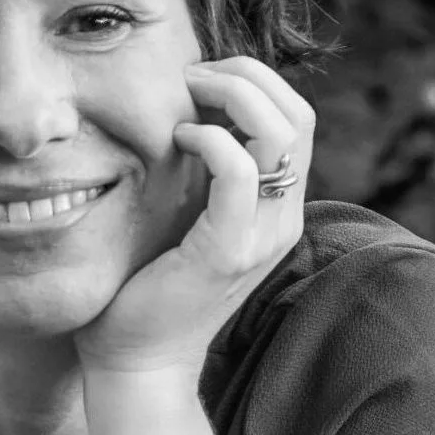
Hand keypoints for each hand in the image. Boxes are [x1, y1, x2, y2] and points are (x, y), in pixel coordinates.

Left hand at [74, 55, 313, 378]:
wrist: (137, 359)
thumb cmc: (146, 284)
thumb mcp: (183, 214)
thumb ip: (199, 172)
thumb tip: (184, 108)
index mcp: (275, 208)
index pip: (295, 117)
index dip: (254, 80)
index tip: (198, 79)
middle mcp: (279, 220)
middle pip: (297, 113)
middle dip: (246, 74)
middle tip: (191, 76)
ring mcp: (259, 236)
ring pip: (279, 131)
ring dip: (230, 94)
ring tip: (185, 99)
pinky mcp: (226, 251)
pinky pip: (237, 171)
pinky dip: (209, 139)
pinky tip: (177, 140)